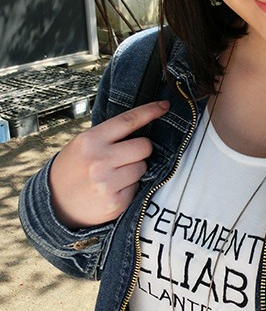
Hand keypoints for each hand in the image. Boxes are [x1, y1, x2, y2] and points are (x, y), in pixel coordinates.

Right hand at [49, 101, 169, 228]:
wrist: (55, 204)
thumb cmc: (72, 170)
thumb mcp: (82, 145)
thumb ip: (108, 135)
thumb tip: (142, 124)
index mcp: (90, 140)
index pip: (128, 120)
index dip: (150, 111)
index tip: (164, 106)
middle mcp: (100, 160)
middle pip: (144, 145)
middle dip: (141, 149)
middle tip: (126, 156)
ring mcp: (108, 182)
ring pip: (143, 166)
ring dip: (135, 169)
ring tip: (115, 175)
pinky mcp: (117, 201)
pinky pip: (138, 186)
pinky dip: (130, 187)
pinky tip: (113, 189)